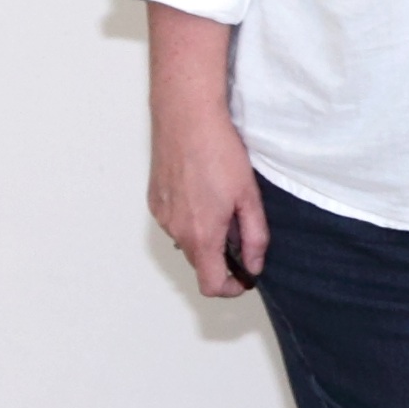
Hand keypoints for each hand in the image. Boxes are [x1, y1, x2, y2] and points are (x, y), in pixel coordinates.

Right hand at [146, 2, 265, 295]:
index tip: (246, 277)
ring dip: (207, 234)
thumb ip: (254, 236)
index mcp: (201, 235)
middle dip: (223, 256)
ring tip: (224, 203)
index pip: (212, 284)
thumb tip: (254, 264)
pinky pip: (175, 221)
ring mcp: (161, 215)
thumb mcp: (249, 197)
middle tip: (242, 230)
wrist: (186, 119)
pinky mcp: (154, 200)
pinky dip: (192, 218)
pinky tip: (204, 191)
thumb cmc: (219, 154)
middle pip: (200, 262)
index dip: (232, 287)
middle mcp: (175, 230)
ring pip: (187, 240)